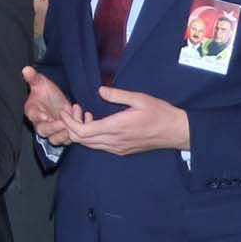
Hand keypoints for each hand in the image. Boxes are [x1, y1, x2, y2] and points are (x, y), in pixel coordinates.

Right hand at [22, 65, 74, 143]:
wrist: (55, 100)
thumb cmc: (45, 91)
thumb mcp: (40, 83)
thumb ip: (33, 78)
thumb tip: (26, 69)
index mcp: (32, 111)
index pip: (32, 115)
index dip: (38, 116)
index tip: (45, 115)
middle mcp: (40, 124)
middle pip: (43, 131)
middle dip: (53, 129)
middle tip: (62, 123)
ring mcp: (52, 131)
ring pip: (55, 139)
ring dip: (63, 136)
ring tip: (71, 127)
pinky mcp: (63, 134)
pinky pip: (67, 139)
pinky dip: (74, 133)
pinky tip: (80, 121)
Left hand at [62, 86, 189, 154]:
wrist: (175, 132)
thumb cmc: (159, 113)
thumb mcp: (139, 98)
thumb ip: (117, 95)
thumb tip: (99, 91)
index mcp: (116, 128)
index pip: (83, 132)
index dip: (69, 122)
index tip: (66, 109)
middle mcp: (114, 142)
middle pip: (82, 140)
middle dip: (71, 125)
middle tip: (74, 108)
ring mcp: (118, 148)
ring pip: (89, 145)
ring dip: (81, 131)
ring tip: (83, 113)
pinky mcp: (122, 150)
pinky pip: (99, 146)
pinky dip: (90, 135)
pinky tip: (95, 121)